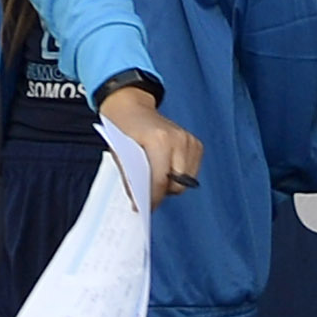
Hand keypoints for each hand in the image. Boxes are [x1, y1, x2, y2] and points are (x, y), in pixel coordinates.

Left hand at [97, 84, 206, 198]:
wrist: (133, 108)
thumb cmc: (124, 129)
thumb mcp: (120, 155)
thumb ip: (131, 179)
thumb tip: (139, 203)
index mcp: (160, 141)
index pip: (160, 180)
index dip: (152, 198)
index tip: (143, 208)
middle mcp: (179, 140)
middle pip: (177, 184)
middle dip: (163, 191)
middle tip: (148, 191)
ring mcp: (190, 141)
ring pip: (186, 180)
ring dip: (172, 183)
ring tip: (156, 176)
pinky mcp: (196, 144)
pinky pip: (191, 171)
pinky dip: (179, 175)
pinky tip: (166, 167)